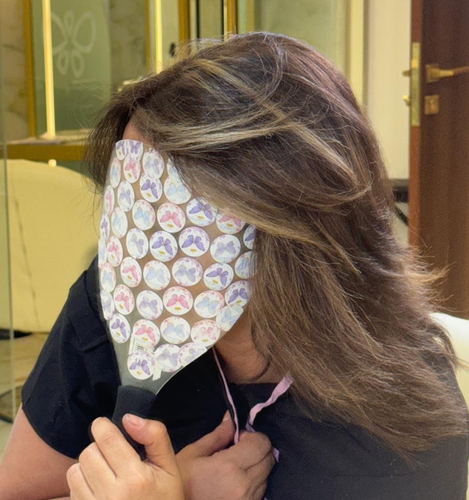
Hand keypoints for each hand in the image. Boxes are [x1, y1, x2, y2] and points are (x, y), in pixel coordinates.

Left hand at [66, 415, 183, 499]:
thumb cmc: (163, 499)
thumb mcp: (169, 467)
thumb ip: (155, 436)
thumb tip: (128, 418)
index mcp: (136, 478)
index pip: (106, 438)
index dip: (102, 425)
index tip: (106, 425)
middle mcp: (113, 495)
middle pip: (88, 452)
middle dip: (98, 448)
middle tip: (112, 456)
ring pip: (75, 470)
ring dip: (87, 466)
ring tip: (105, 473)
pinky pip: (71, 490)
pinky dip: (81, 484)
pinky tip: (98, 489)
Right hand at [177, 414, 274, 499]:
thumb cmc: (182, 483)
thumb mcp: (193, 454)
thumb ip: (218, 435)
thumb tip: (231, 417)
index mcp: (229, 467)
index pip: (261, 443)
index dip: (251, 436)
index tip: (237, 439)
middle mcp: (245, 485)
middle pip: (268, 458)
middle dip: (256, 449)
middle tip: (237, 451)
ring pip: (267, 475)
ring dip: (256, 466)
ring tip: (235, 468)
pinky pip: (262, 490)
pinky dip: (255, 482)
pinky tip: (236, 481)